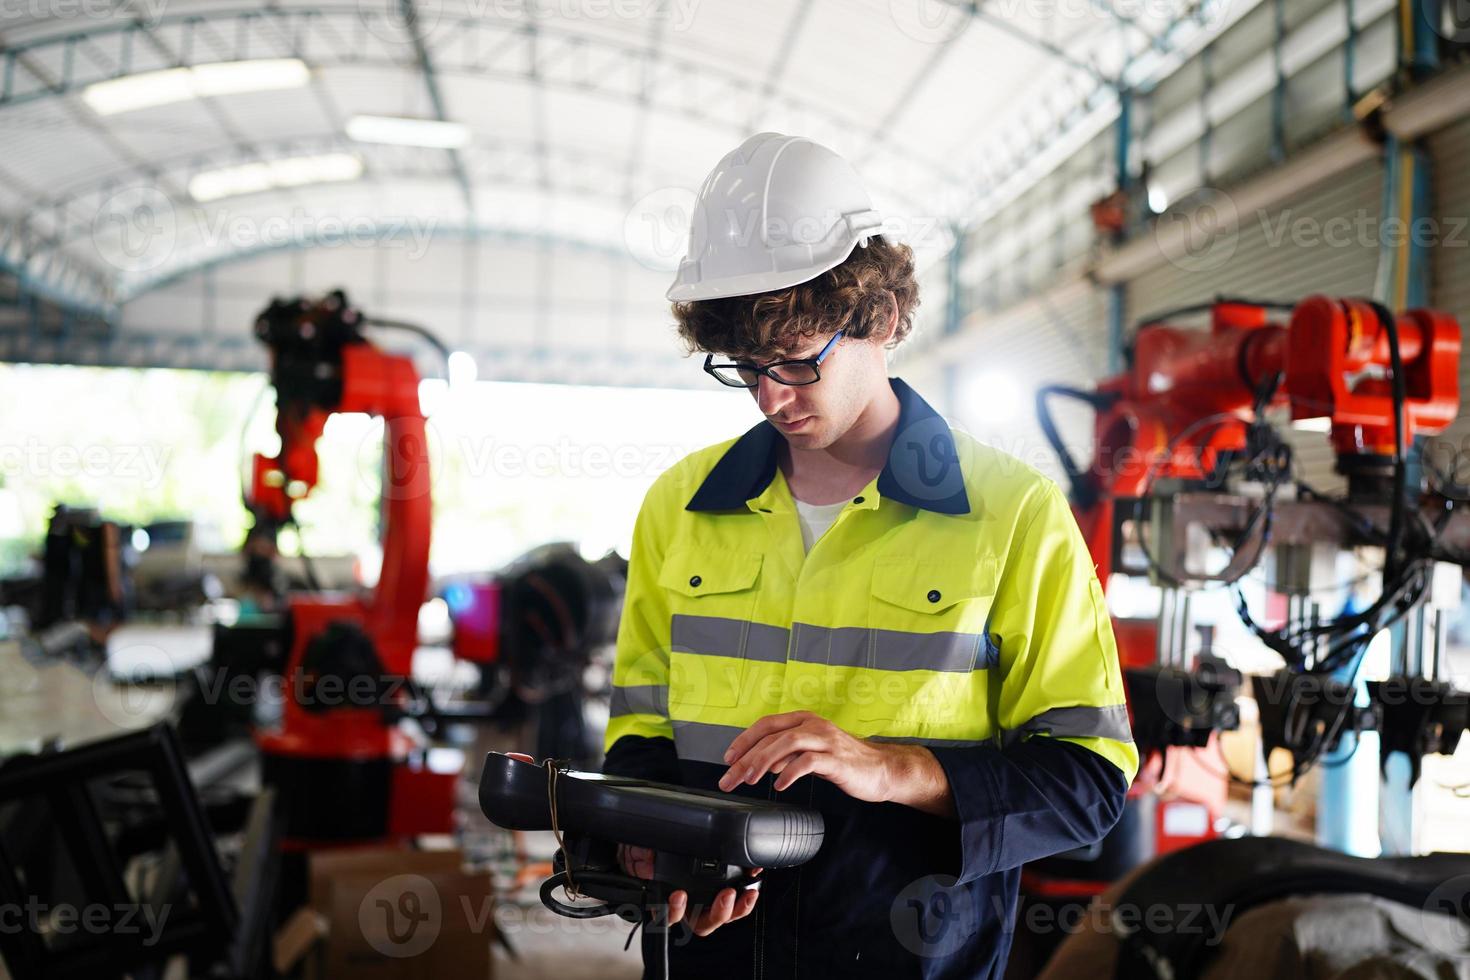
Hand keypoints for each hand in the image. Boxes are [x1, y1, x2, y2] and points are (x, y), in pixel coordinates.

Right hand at [617, 843, 761, 935]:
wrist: (661, 838)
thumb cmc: (647, 851)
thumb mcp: (638, 848)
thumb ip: (640, 855)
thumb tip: (649, 864)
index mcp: (663, 900)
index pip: (664, 917)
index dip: (671, 911)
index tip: (678, 895)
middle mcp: (686, 906)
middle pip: (700, 922)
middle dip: (716, 913)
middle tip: (725, 895)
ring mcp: (705, 900)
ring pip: (721, 916)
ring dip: (736, 908)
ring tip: (745, 891)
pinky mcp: (723, 891)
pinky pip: (736, 901)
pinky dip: (746, 894)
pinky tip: (753, 877)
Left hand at [717, 711, 898, 799]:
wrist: (882, 770)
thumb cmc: (846, 762)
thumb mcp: (810, 755)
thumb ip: (786, 755)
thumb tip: (760, 763)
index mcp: (805, 720)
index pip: (766, 724)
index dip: (744, 740)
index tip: (728, 759)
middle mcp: (814, 725)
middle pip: (772, 734)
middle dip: (747, 756)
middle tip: (731, 777)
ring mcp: (827, 740)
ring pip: (788, 741)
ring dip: (764, 760)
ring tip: (750, 779)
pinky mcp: (837, 759)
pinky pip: (809, 761)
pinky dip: (790, 772)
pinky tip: (779, 784)